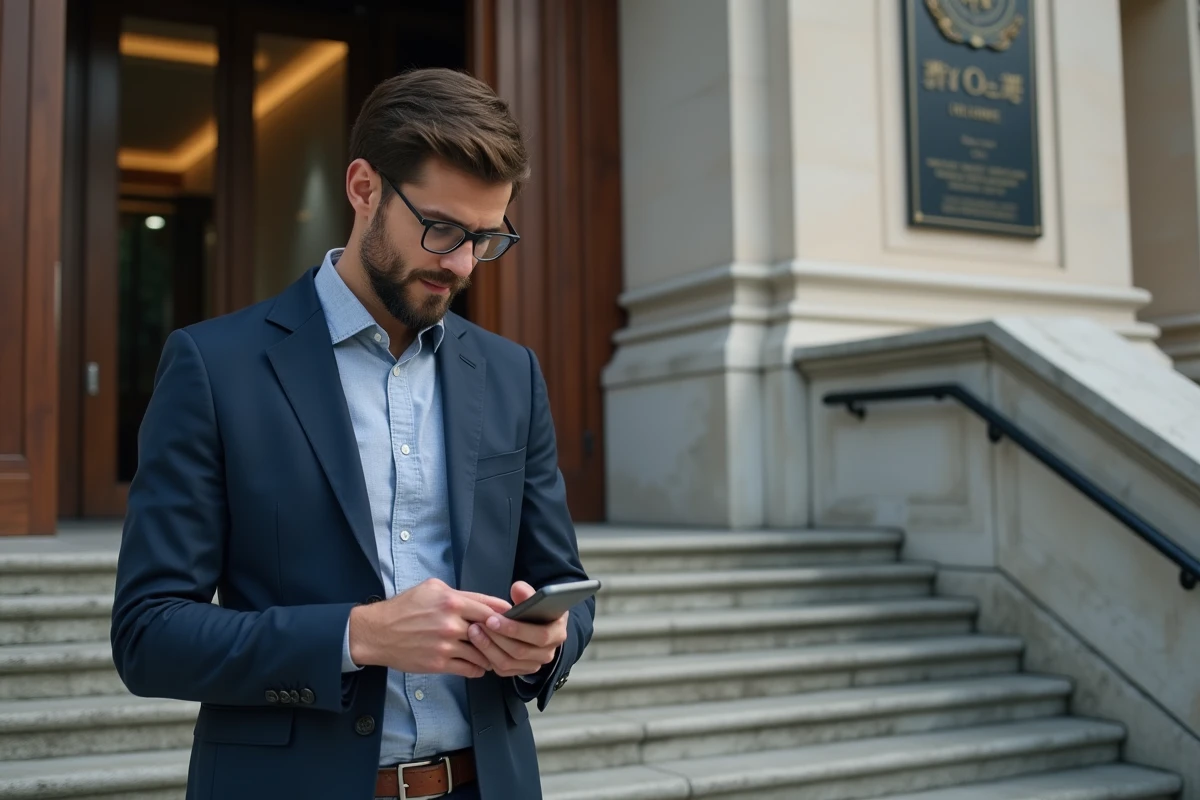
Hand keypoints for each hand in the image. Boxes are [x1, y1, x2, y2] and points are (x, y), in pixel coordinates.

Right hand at [348, 578, 511, 678]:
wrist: (378, 632)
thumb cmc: (404, 608)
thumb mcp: (432, 589)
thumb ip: (460, 595)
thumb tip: (485, 602)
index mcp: (451, 601)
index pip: (491, 609)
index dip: (506, 616)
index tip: (514, 620)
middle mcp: (451, 623)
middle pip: (490, 632)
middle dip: (501, 636)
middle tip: (509, 639)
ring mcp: (446, 645)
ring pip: (482, 653)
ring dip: (490, 654)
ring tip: (493, 653)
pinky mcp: (439, 663)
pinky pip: (469, 669)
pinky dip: (478, 668)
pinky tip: (479, 665)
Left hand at [466, 581, 567, 677]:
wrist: (540, 626)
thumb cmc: (537, 610)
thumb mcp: (537, 599)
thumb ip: (527, 593)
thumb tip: (517, 588)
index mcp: (557, 633)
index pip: (539, 636)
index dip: (515, 629)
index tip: (492, 619)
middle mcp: (548, 653)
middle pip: (520, 651)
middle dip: (496, 638)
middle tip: (477, 625)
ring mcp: (534, 665)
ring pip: (508, 662)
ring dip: (488, 648)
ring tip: (474, 632)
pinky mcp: (521, 671)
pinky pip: (502, 670)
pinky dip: (487, 657)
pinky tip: (477, 643)